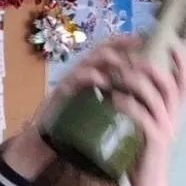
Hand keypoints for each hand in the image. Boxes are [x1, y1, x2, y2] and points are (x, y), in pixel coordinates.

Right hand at [7, 37, 142, 177]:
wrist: (45, 145)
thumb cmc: (72, 131)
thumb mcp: (97, 112)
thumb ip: (111, 100)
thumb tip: (137, 96)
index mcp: (90, 78)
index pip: (108, 55)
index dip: (123, 45)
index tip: (141, 40)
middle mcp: (78, 76)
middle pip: (99, 52)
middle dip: (117, 45)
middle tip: (136, 43)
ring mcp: (68, 83)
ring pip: (87, 62)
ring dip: (104, 58)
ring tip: (120, 60)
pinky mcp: (59, 94)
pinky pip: (73, 80)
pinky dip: (87, 77)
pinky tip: (101, 79)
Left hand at [110, 45, 185, 185]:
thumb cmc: (143, 160)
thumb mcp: (143, 131)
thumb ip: (139, 113)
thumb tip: (120, 92)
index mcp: (173, 116)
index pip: (182, 86)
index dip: (180, 65)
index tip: (173, 46)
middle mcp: (173, 119)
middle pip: (169, 85)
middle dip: (152, 68)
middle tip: (132, 58)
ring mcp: (166, 128)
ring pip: (156, 96)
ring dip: (136, 82)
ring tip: (118, 74)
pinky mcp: (156, 139)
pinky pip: (143, 115)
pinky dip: (128, 104)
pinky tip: (114, 98)